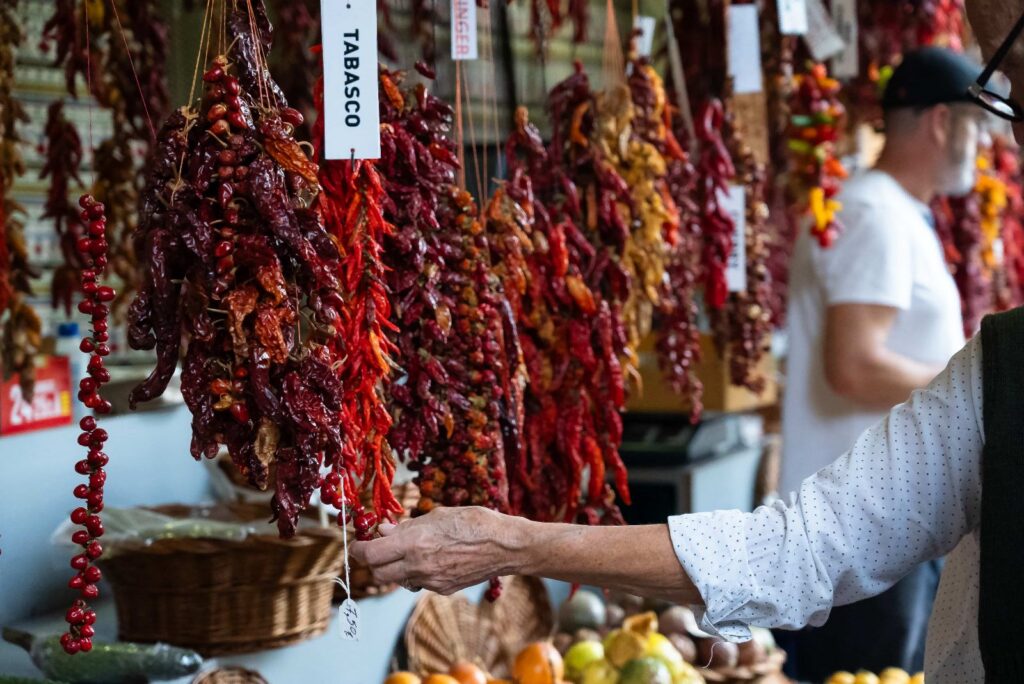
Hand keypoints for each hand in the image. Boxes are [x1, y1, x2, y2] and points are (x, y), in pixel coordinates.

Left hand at [350, 506, 527, 594]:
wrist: (506, 546)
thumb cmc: (474, 522)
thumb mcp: (438, 515)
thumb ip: (407, 527)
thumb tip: (384, 531)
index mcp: (414, 544)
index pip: (371, 555)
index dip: (358, 550)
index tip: (357, 544)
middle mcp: (418, 566)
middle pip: (378, 575)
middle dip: (374, 563)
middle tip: (379, 549)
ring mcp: (431, 581)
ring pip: (400, 579)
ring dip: (397, 568)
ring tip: (413, 551)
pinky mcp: (443, 589)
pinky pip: (421, 582)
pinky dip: (419, 572)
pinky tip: (435, 558)